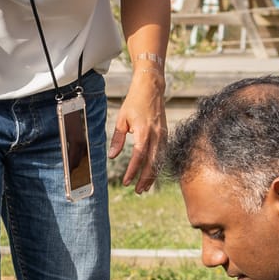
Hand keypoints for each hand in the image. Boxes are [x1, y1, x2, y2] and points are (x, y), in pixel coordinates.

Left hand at [110, 62, 166, 192]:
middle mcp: (156, 134)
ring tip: (145, 187)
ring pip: (159, 160)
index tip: (126, 182)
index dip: (133, 170)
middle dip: (145, 178)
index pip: (138, 156)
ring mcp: (163, 135)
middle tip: (138, 191)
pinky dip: (157, 165)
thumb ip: (117, 138)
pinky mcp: (165, 134)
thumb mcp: (121, 119)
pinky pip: (162, 154)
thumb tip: (112, 156)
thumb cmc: (134, 102)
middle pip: (152, 162)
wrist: (151, 88)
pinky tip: (152, 172)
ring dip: (152, 174)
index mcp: (143, 131)